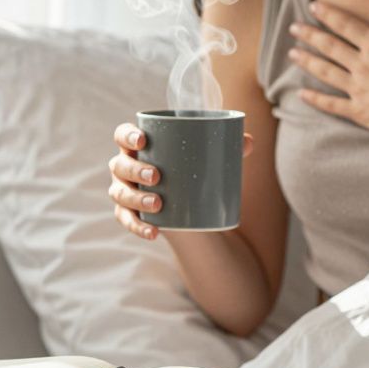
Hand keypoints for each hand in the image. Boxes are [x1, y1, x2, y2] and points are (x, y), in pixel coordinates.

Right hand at [108, 122, 253, 239]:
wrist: (188, 204)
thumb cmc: (192, 169)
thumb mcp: (208, 158)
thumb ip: (227, 147)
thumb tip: (248, 142)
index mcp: (138, 146)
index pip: (123, 135)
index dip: (127, 136)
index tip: (144, 140)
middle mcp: (125, 167)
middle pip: (120, 165)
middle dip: (135, 170)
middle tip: (156, 176)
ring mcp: (124, 191)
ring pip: (120, 193)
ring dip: (135, 198)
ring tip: (158, 203)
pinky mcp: (129, 214)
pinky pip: (127, 221)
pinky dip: (138, 227)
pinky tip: (153, 232)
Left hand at [287, 0, 368, 142]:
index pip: (346, 25)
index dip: (328, 14)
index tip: (312, 7)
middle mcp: (361, 65)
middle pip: (330, 47)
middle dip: (310, 36)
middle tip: (293, 28)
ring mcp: (357, 88)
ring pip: (326, 72)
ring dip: (308, 62)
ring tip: (292, 54)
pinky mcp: (358, 111)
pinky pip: (331, 104)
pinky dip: (315, 99)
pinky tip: (301, 94)